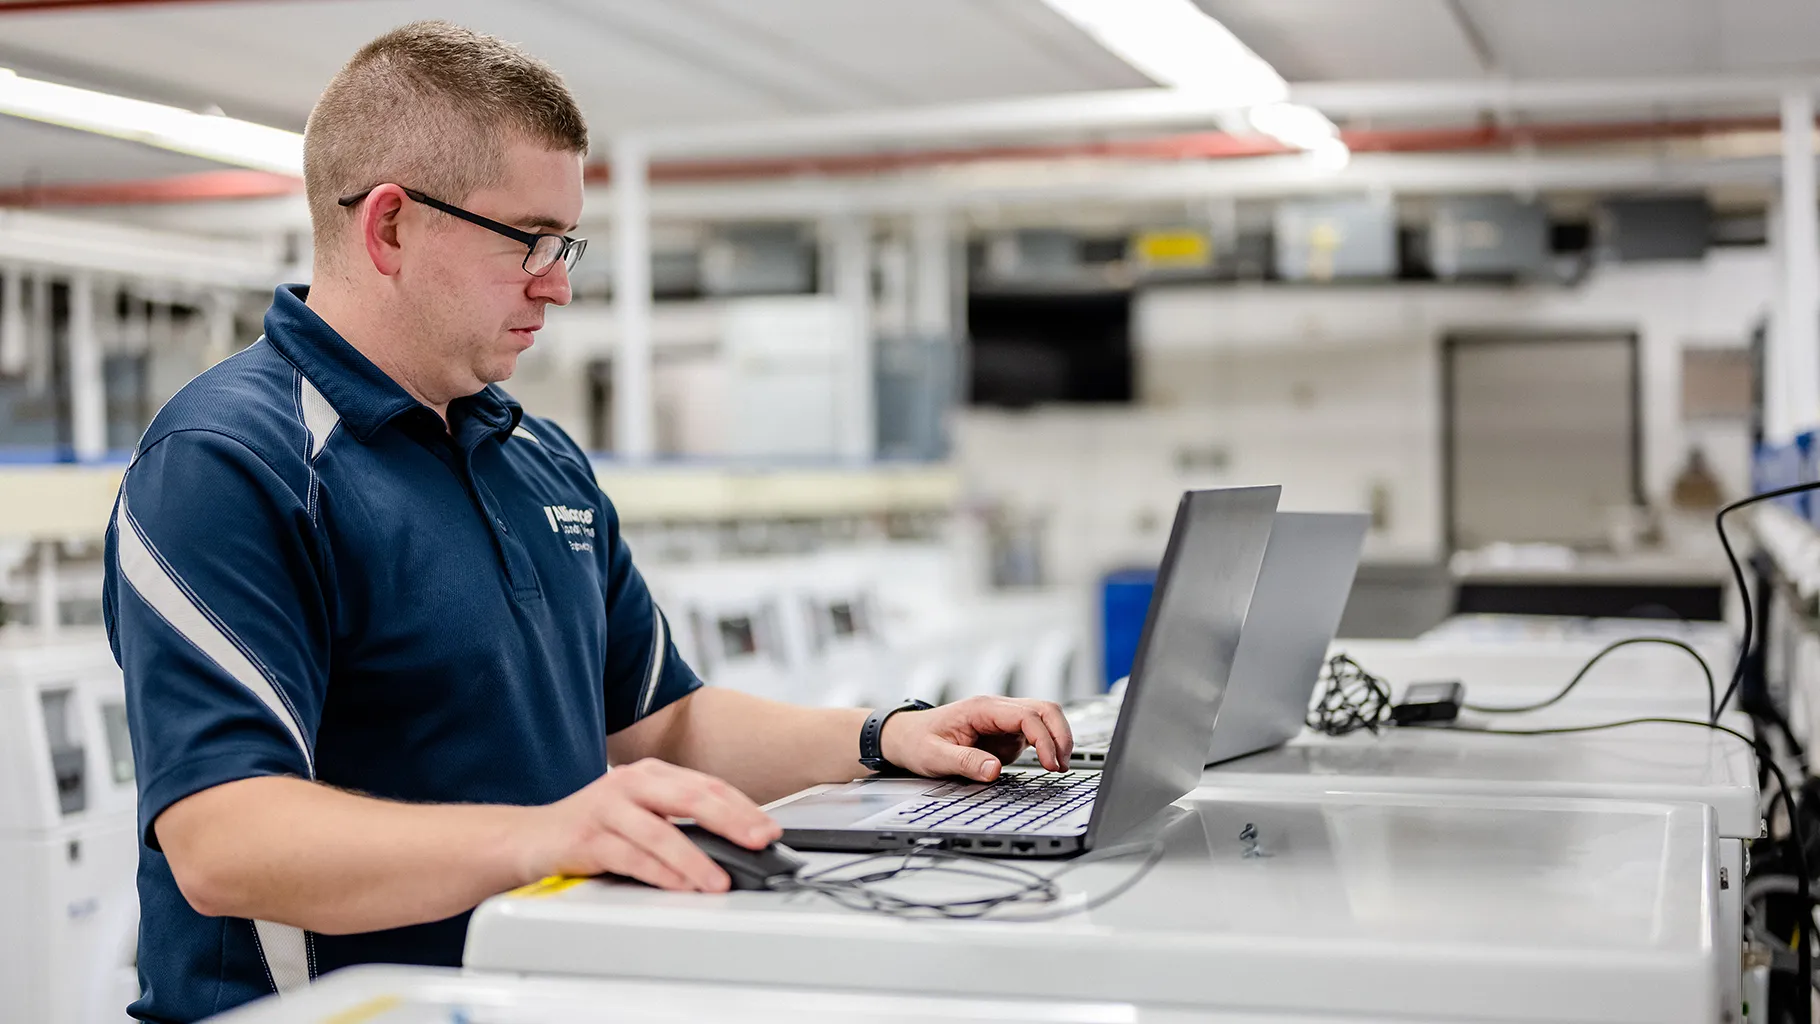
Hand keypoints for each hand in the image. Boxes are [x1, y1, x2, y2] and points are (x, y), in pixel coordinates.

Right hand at [520, 759, 780, 892]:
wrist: (527, 838)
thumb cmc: (589, 828)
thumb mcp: (639, 813)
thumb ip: (678, 820)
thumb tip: (734, 843)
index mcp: (648, 774)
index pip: (706, 785)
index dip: (742, 807)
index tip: (770, 829)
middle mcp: (629, 783)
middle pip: (691, 798)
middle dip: (732, 821)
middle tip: (760, 841)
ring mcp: (606, 808)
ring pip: (662, 832)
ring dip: (696, 860)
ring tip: (719, 880)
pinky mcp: (586, 838)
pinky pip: (631, 856)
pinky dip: (659, 873)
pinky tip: (679, 885)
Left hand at [878, 696, 1073, 781]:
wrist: (905, 737)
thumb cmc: (917, 741)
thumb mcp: (935, 756)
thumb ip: (965, 762)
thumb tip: (994, 770)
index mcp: (982, 709)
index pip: (1026, 715)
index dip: (1045, 739)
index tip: (1051, 764)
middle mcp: (997, 710)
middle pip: (1044, 709)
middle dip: (1060, 735)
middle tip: (1062, 766)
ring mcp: (1003, 721)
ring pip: (1044, 718)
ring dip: (1058, 739)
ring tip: (1059, 767)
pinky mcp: (1006, 734)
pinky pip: (1035, 734)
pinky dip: (1048, 746)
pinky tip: (1049, 764)